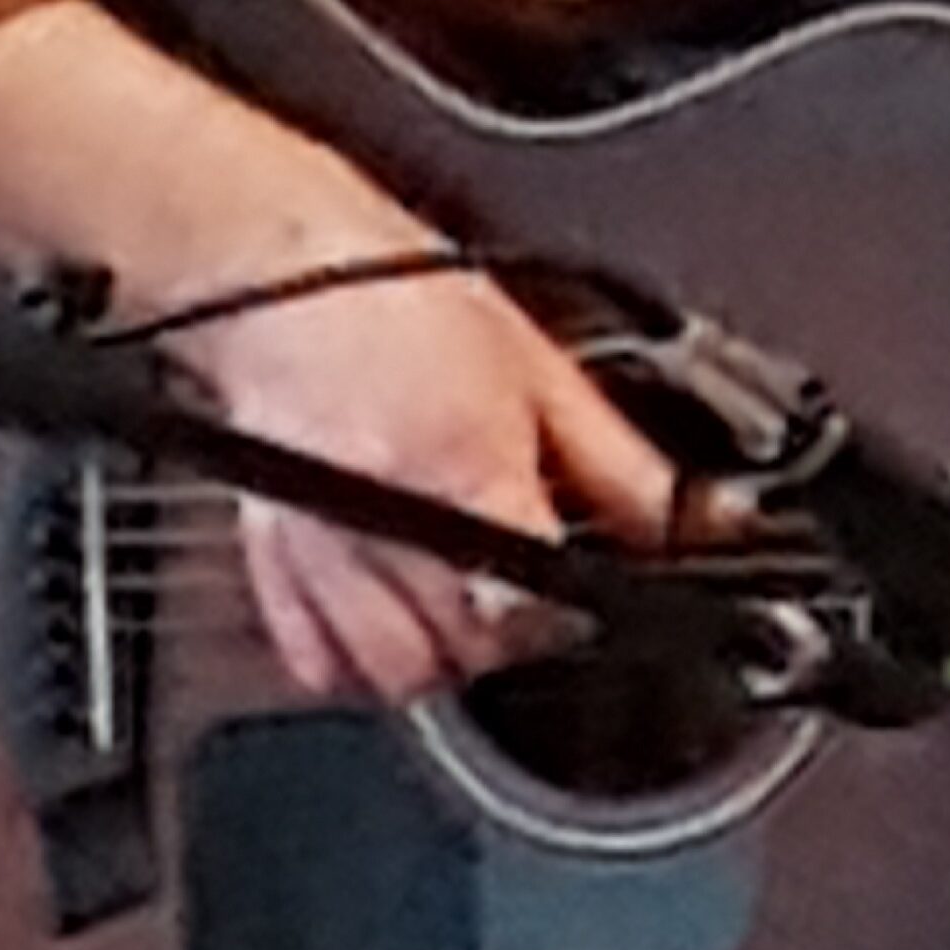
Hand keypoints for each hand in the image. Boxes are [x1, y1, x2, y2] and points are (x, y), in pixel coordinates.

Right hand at [180, 260, 679, 705]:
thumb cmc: (406, 301)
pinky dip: (360, 660)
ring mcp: (322, 547)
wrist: (288, 275)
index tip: (581, 591)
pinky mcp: (272, 560)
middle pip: (467, 650)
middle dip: (512, 637)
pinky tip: (395, 613)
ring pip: (394, 674)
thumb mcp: (541, 366)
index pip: (532, 602)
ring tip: (464, 604)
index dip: (570, 611)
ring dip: (441, 659)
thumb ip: (615, 461)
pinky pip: (317, 662)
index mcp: (465, 467)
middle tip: (528, 590)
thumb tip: (677, 523)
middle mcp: (387, 520)